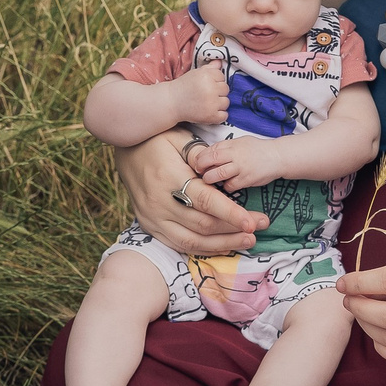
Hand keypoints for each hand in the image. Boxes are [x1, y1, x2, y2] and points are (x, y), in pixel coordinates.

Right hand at [117, 132, 264, 256]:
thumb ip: (200, 153)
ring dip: (223, 243)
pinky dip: (203, 248)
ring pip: (192, 240)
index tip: (253, 221)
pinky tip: (223, 244)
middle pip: (202, 225)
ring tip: (248, 240)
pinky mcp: (150, 226)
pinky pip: (179, 244)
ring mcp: (153, 218)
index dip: (231, 214)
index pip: (205, 201)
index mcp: (168, 178)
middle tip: (260, 226)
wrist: (125, 152)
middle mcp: (159, 203)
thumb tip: (219, 168)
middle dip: (235, 228)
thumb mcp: (178, 137)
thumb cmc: (156, 140)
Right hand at [176, 62, 229, 125]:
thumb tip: (220, 63)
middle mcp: (210, 89)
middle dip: (217, 92)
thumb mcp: (196, 73)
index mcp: (206, 76)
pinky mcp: (210, 116)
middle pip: (225, 89)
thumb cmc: (184, 87)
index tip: (206, 85)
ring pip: (226, 102)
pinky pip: (224, 116)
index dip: (215, 81)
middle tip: (206, 94)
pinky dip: (219, 116)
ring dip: (219, 104)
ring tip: (207, 103)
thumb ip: (209, 67)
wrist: (171, 102)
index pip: (222, 77)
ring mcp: (211, 103)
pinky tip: (210, 112)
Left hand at [189, 135, 285, 192]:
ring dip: (210, 178)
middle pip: (210, 160)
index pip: (210, 150)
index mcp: (232, 144)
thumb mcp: (241, 142)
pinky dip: (226, 186)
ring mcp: (241, 167)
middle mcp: (235, 155)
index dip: (201, 157)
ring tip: (211, 179)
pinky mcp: (246, 179)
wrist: (277, 157)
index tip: (198, 162)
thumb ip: (226, 147)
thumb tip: (208, 153)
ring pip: (217, 174)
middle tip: (200, 172)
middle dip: (201, 167)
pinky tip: (228, 184)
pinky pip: (230, 185)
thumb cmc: (258, 149)